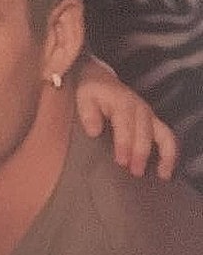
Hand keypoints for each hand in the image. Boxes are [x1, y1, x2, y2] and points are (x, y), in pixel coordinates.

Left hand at [75, 56, 177, 178]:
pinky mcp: (152, 121)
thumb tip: (94, 131)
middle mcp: (140, 109)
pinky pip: (167, 137)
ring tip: (160, 175)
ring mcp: (149, 115)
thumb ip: (88, 113)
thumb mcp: (84, 97)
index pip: (125, 125)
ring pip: (163, 135)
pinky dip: (169, 154)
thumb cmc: (92, 92)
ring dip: (163, 155)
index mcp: (122, 103)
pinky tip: (164, 171)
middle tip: (135, 172)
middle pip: (144, 133)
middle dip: (141, 153)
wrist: (101, 79)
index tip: (121, 161)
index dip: (124, 143)